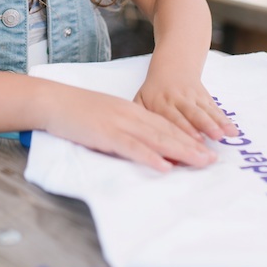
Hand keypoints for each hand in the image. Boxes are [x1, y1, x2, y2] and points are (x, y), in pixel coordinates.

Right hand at [40, 81, 217, 171]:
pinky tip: (164, 166)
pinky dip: (150, 157)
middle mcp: (130, 115)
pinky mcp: (106, 134)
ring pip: (156, 139)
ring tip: (201, 162)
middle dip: (192, 146)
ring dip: (181, 151)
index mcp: (131, 110)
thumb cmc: (77, 110)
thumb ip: (125, 127)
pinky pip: (131, 147)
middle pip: (167, 132)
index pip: (165, 125)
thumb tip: (142, 143)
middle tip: (213, 159)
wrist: (53, 100)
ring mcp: (119, 123)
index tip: (205, 148)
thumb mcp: (107, 115)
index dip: (187, 137)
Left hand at [133, 73, 238, 143]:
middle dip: (203, 125)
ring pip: (206, 111)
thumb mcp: (140, 100)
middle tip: (212, 138)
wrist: (173, 66)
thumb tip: (144, 147)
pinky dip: (224, 120)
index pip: (171, 116)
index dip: (183, 128)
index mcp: (160, 101)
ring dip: (216, 122)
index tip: (192, 140)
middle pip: (191, 113)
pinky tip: (233, 131)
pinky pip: (215, 109)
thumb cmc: (153, 91)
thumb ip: (140, 120)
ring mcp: (194, 98)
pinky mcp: (205, 98)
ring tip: (225, 134)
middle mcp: (178, 99)